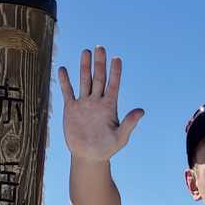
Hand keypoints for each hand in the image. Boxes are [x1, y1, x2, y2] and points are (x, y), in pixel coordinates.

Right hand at [61, 46, 144, 161]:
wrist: (89, 156)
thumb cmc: (108, 148)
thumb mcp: (121, 137)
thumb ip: (129, 123)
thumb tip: (141, 111)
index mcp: (110, 106)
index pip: (113, 85)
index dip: (115, 72)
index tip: (117, 58)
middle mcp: (97, 101)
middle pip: (98, 78)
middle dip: (99, 63)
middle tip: (100, 47)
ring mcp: (84, 103)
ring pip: (84, 81)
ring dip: (84, 67)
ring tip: (85, 52)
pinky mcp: (71, 109)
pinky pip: (68, 92)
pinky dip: (65, 81)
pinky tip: (63, 69)